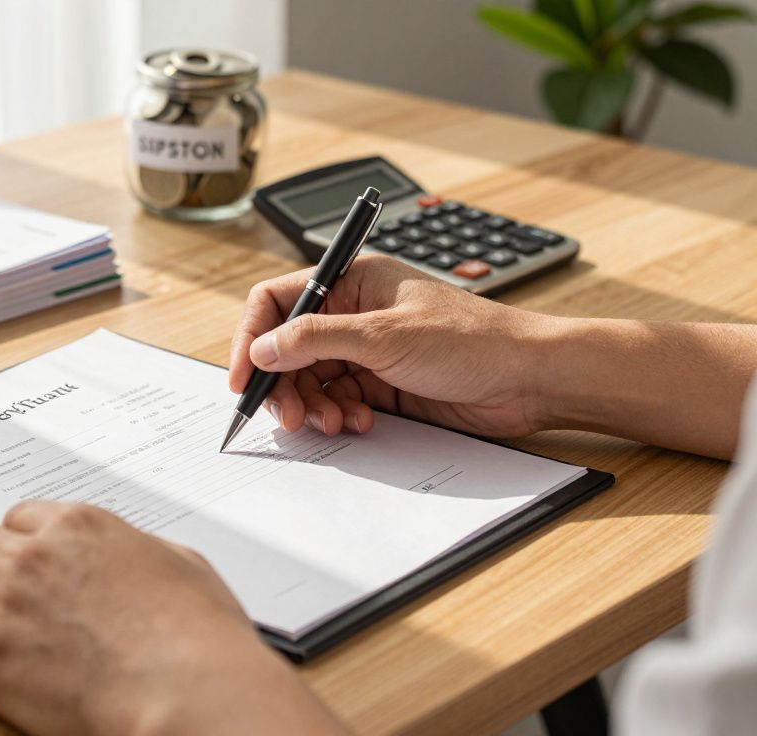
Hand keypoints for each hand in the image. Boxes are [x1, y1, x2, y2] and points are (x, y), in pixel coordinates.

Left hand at [0, 501, 344, 735]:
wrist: (183, 691)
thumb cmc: (196, 639)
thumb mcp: (185, 566)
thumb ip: (146, 551)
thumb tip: (139, 555)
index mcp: (80, 526)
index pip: (21, 516)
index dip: (7, 534)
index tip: (0, 546)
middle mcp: (30, 556)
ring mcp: (0, 605)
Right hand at [229, 255, 553, 438]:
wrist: (530, 379)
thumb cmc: (472, 340)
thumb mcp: (384, 335)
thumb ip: (315, 340)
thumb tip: (261, 349)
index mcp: (351, 281)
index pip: (278, 301)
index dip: (253, 338)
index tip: (244, 378)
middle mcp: (353, 313)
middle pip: (288, 348)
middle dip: (284, 384)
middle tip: (289, 416)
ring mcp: (367, 350)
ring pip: (310, 380)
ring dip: (313, 405)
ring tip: (335, 422)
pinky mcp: (382, 384)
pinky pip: (337, 401)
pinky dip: (338, 415)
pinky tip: (360, 422)